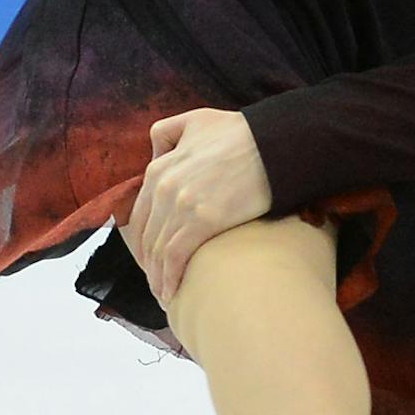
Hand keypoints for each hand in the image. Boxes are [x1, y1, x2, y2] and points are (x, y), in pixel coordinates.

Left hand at [127, 108, 271, 304]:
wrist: (275, 144)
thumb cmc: (242, 132)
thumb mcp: (196, 120)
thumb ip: (167, 133)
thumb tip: (155, 154)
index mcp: (160, 166)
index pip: (139, 214)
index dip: (142, 240)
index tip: (149, 258)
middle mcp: (163, 186)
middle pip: (146, 236)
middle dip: (148, 263)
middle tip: (156, 281)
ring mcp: (181, 204)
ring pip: (157, 250)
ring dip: (157, 277)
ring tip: (163, 293)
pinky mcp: (202, 221)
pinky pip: (175, 257)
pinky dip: (169, 278)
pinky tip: (171, 293)